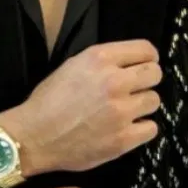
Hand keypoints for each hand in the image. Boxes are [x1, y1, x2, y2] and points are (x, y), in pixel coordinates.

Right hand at [0, 40, 161, 175]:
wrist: (32, 138)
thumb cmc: (48, 101)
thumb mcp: (73, 65)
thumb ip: (105, 62)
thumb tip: (131, 64)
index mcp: (100, 59)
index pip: (145, 49)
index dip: (148, 58)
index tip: (145, 65)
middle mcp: (114, 81)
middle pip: (155, 74)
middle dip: (147, 80)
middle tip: (135, 90)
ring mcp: (121, 111)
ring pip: (154, 101)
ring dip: (143, 105)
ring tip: (126, 111)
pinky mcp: (123, 138)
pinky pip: (151, 128)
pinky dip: (142, 129)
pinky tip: (128, 129)